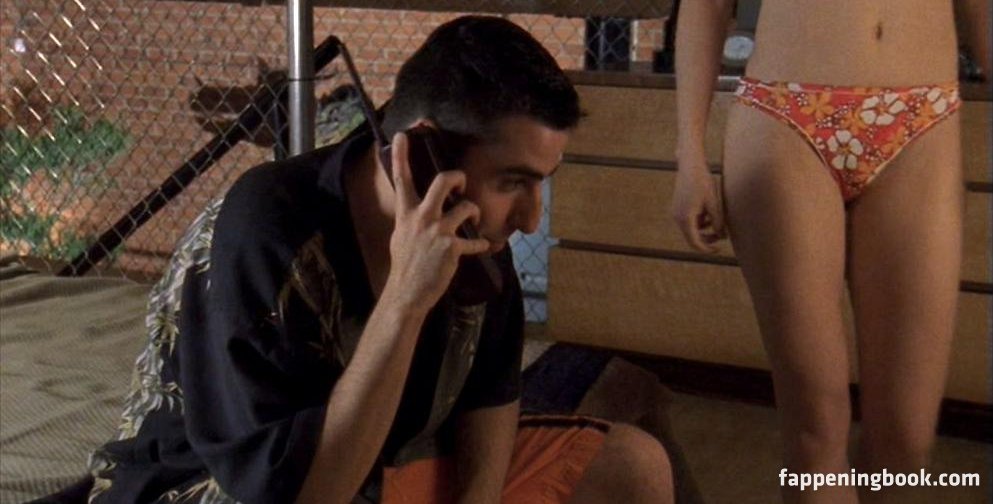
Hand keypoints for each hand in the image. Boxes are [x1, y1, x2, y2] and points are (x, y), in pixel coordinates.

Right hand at [383, 132, 490, 313]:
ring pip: (466, 207)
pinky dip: (481, 244)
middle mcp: (422, 218)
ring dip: (474, 211)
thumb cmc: (404, 265)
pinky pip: (475, 241)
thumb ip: (410, 219)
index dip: (402, 155)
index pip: (401, 179)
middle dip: (458, 177)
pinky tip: (483, 246)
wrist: (407, 293)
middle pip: (443, 181)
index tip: (404, 134)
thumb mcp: (400, 236)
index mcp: (406, 213)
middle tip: (462, 185)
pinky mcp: (452, 248)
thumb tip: (416, 209)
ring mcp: (438, 232)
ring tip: (473, 220)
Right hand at [671, 158, 726, 252]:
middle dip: (706, 239)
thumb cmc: (702, 181)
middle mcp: (677, 218)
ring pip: (690, 229)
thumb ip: (717, 221)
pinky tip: (709, 214)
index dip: (707, 249)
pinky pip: (688, 221)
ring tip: (717, 223)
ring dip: (703, 230)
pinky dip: (698, 222)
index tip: (718, 250)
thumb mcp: (713, 203)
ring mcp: (676, 212)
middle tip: (722, 236)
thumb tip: (722, 236)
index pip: (695, 242)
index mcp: (685, 219)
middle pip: (691, 238)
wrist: (690, 164)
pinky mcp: (678, 207)